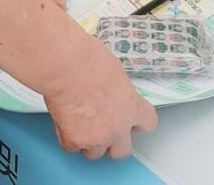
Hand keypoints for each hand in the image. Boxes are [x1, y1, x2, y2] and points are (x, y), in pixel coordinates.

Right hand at [42, 41, 157, 158]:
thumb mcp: (115, 73)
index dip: (137, 123)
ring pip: (95, 153)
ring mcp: (96, 138)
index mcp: (132, 107)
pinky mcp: (74, 141)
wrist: (66, 66)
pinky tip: (64, 121)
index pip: (148, 123)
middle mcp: (117, 127)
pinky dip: (67, 137)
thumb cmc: (88, 60)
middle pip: (122, 150)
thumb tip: (112, 93)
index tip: (131, 121)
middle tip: (102, 128)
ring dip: (89, 142)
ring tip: (79, 122)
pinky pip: (71, 147)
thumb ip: (118, 92)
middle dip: (113, 142)